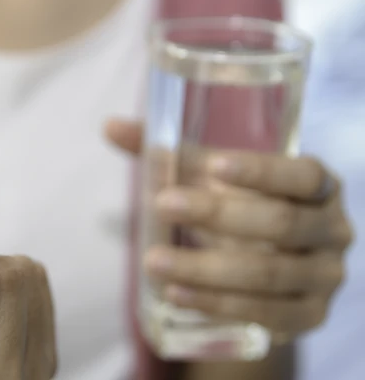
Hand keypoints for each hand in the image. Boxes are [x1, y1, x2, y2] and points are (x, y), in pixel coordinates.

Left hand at [106, 118, 353, 337]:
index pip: (301, 175)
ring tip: (152, 260)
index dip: (262, 171)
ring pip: (268, 275)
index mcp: (318, 186)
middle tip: (163, 204)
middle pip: (281, 223)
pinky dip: (217, 304)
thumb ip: (170, 154)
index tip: (213, 166)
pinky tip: (175, 294)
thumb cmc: (240, 209)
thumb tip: (110, 127)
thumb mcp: (213, 182)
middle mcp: (332, 230)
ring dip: (206, 269)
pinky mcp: (308, 316)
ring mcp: (324, 277)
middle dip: (218, 215)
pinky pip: (265, 314)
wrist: (267, 270)